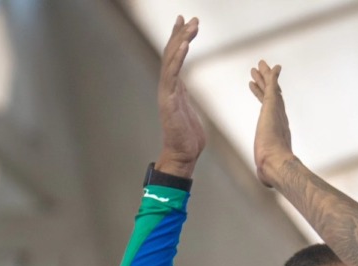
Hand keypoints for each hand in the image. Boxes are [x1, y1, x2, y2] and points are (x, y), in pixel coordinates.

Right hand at [156, 15, 205, 176]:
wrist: (182, 154)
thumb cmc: (188, 138)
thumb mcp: (190, 111)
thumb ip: (187, 98)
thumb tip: (187, 91)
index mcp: (174, 88)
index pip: (175, 58)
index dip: (180, 39)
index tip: (186, 23)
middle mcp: (168, 86)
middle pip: (172, 53)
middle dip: (181, 34)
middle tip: (190, 18)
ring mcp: (166, 91)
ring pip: (172, 59)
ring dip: (182, 40)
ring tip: (191, 25)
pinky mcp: (168, 99)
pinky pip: (173, 73)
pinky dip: (179, 57)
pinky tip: (185, 44)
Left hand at [249, 60, 295, 187]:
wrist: (276, 164)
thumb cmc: (271, 170)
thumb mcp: (266, 169)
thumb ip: (266, 173)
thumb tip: (266, 184)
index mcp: (278, 130)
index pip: (271, 110)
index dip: (264, 99)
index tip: (258, 90)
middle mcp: (280, 118)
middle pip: (272, 96)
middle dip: (265, 83)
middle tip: (260, 71)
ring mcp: (277, 111)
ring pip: (270, 88)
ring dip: (265, 76)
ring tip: (258, 64)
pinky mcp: (272, 105)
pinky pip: (272, 85)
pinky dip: (272, 74)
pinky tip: (271, 65)